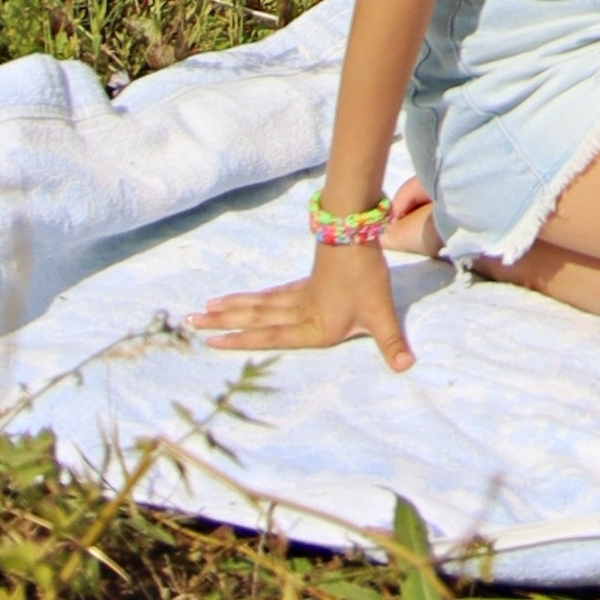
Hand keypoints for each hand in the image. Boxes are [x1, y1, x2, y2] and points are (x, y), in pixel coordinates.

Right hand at [190, 240, 414, 372]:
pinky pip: (271, 295)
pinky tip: (240, 299)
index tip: (212, 341)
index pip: (270, 336)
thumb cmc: (366, 276)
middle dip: (223, 322)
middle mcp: (299, 312)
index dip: (241, 340)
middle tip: (190, 321)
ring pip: (258, 304)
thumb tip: (408, 367)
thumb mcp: (382, 313)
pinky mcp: (304, 282)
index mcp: (313, 326)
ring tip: (203, 309)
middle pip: (254, 317)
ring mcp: (299, 295)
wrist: (357, 232)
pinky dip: (252, 298)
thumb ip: (392, 343)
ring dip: (231, 308)